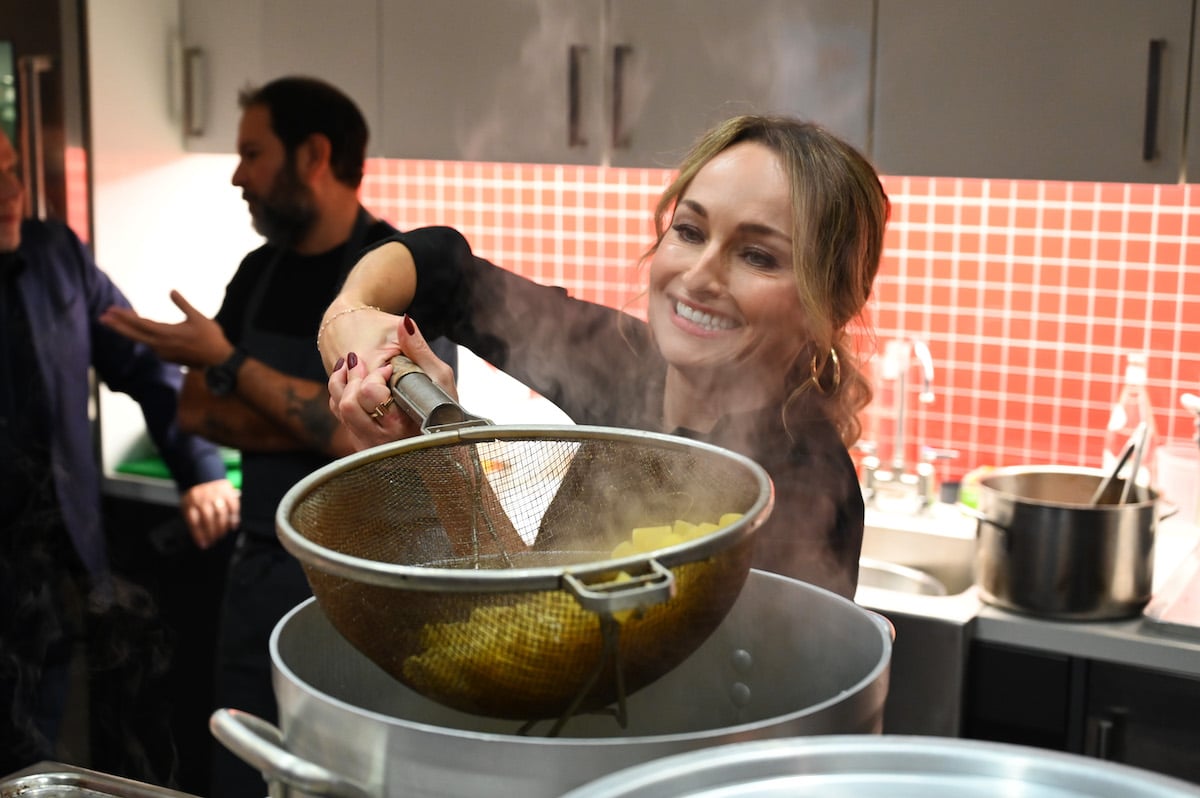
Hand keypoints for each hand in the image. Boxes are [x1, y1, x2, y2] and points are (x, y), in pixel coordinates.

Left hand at [100, 290, 231, 368]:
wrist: (218, 361)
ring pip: (140, 339)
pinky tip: (139, 330)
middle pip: (134, 334)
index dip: (124, 316)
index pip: (140, 323)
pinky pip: (150, 344)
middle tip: (101, 317)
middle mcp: (161, 345)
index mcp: (167, 333)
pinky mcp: (167, 357)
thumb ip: (183, 304)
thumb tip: (171, 290)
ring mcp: (163, 353)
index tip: (110, 310)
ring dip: (127, 330)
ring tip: (115, 321)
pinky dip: (141, 335)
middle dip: (116, 325)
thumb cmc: (211, 338)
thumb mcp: (199, 317)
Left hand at [180, 478, 239, 548]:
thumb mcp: (187, 506)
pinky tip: (233, 526)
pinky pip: (233, 506)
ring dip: (222, 527)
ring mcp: (216, 494)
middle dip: (212, 533)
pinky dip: (234, 517)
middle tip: (214, 540)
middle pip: (208, 519)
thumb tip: (200, 539)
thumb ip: (192, 519)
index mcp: (190, 502)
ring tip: (222, 535)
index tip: (204, 545)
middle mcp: (203, 498)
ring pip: (221, 514)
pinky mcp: (228, 492)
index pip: (194, 522)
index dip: (199, 535)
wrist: (204, 476)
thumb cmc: (196, 496)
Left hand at [329, 315, 456, 449]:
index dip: (375, 375)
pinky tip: (351, 380)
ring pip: (340, 409)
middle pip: (349, 404)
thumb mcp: (439, 376)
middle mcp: (381, 438)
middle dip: (353, 377)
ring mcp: (368, 441)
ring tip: (351, 365)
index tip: (388, 368)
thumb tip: (406, 322)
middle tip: (360, 361)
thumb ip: (419, 349)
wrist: (441, 433)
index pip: (370, 393)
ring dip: (341, 382)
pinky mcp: (360, 439)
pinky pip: (340, 415)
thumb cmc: (444, 405)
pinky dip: (341, 393)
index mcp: (401, 423)